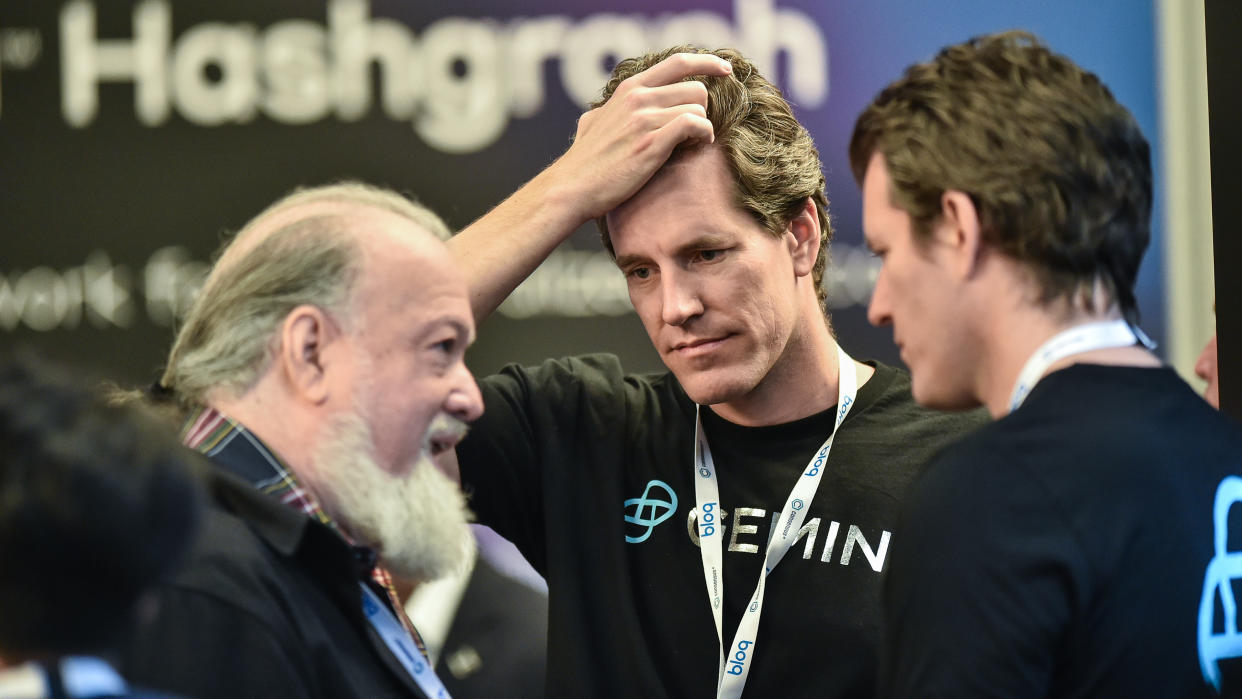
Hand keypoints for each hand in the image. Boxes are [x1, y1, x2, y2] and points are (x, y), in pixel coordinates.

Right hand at [552, 52, 731, 220]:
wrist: (573, 187)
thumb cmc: (584, 162)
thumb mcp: (593, 121)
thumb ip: (610, 109)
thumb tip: (608, 109)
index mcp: (629, 89)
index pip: (677, 62)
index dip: (707, 62)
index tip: (725, 70)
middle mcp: (638, 98)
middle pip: (696, 88)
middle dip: (702, 111)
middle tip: (694, 131)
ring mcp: (645, 119)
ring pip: (698, 108)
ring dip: (703, 127)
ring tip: (692, 144)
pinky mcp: (653, 142)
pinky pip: (695, 125)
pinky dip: (704, 136)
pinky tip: (697, 146)